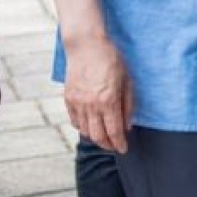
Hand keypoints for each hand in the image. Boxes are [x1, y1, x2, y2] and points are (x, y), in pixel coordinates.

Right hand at [63, 36, 132, 152]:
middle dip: (108, 145)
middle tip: (115, 147)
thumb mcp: (128, 80)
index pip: (114, 131)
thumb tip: (127, 126)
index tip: (124, 149)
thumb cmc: (112, 60)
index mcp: (108, 100)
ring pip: (85, 130)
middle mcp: (91, 105)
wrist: (87, 46)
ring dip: (96, 138)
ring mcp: (77, 102)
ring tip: (104, 138)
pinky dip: (83, 128)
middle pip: (98, 136)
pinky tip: (91, 127)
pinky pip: (75, 121)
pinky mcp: (68, 99)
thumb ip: (128, 105)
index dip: (119, 143)